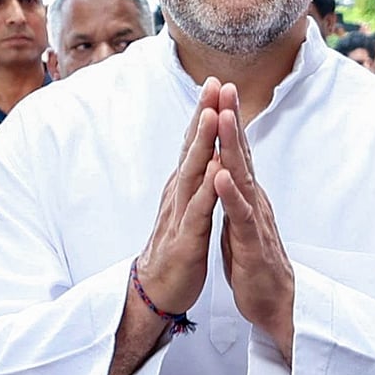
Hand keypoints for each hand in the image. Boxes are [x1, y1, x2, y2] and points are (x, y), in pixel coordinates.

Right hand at [135, 77, 222, 316]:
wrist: (159, 290)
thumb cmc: (178, 246)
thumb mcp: (187, 206)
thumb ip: (193, 179)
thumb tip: (202, 151)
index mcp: (184, 186)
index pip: (195, 143)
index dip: (205, 113)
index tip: (215, 83)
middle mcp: (179, 193)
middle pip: (191, 148)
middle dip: (203, 115)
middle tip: (212, 84)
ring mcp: (180, 215)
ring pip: (192, 173)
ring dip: (202, 143)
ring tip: (212, 116)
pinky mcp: (186, 239)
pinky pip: (198, 211)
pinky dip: (207, 190)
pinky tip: (216, 172)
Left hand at [215, 83, 295, 361]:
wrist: (274, 302)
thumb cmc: (254, 261)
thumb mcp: (239, 219)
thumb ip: (235, 192)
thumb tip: (228, 167)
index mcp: (247, 194)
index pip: (236, 150)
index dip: (227, 119)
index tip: (218, 89)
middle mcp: (254, 199)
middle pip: (242, 152)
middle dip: (231, 118)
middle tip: (224, 86)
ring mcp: (255, 218)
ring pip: (242, 176)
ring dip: (231, 146)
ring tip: (221, 117)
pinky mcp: (251, 242)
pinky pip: (240, 214)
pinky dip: (230, 194)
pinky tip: (221, 175)